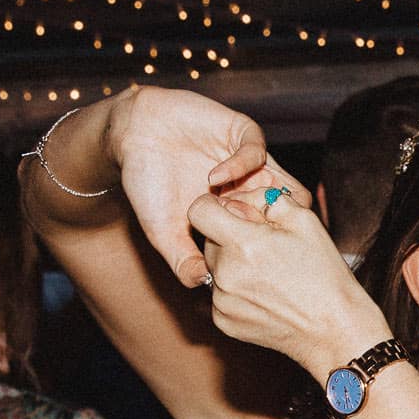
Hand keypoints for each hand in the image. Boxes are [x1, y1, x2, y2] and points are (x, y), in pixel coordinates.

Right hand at [105, 85, 311, 287]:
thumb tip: (199, 285)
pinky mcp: (239, 132)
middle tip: (246, 229)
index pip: (276, 232)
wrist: (130, 136)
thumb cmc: (148, 184)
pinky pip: (256, 149)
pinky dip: (239, 165)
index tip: (245, 253)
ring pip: (281, 180)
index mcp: (242, 212)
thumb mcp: (164, 230)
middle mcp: (252, 186)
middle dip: (273, 222)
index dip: (266, 244)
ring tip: (231, 206)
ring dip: (261, 195)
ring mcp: (248, 160)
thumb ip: (182, 258)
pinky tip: (213, 178)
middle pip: (289, 209)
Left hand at [190, 188, 388, 380]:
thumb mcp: (306, 222)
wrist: (334, 330)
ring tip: (269, 276)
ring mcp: (222, 300)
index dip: (211, 206)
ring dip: (234, 265)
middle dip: (230, 238)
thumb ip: (268, 199)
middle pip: (209, 240)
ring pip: (215, 268)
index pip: (199, 211)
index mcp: (243, 244)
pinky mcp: (224, 321)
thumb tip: (244, 200)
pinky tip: (265, 296)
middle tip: (264, 249)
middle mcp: (225, 273)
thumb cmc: (325, 276)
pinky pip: (220, 295)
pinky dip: (236, 292)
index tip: (228, 212)